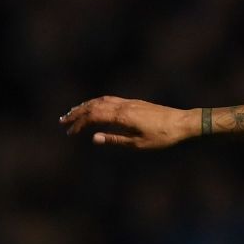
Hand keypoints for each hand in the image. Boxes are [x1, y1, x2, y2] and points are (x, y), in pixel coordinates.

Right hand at [60, 97, 195, 149]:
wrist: (181, 122)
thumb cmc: (162, 136)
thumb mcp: (138, 144)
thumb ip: (115, 139)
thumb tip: (94, 138)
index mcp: (122, 116)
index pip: (93, 116)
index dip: (79, 124)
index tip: (70, 133)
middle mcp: (123, 105)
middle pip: (93, 106)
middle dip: (76, 113)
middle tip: (62, 121)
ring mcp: (128, 102)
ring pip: (100, 100)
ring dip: (85, 106)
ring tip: (73, 113)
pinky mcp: (133, 102)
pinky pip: (109, 99)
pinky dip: (97, 103)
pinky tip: (94, 108)